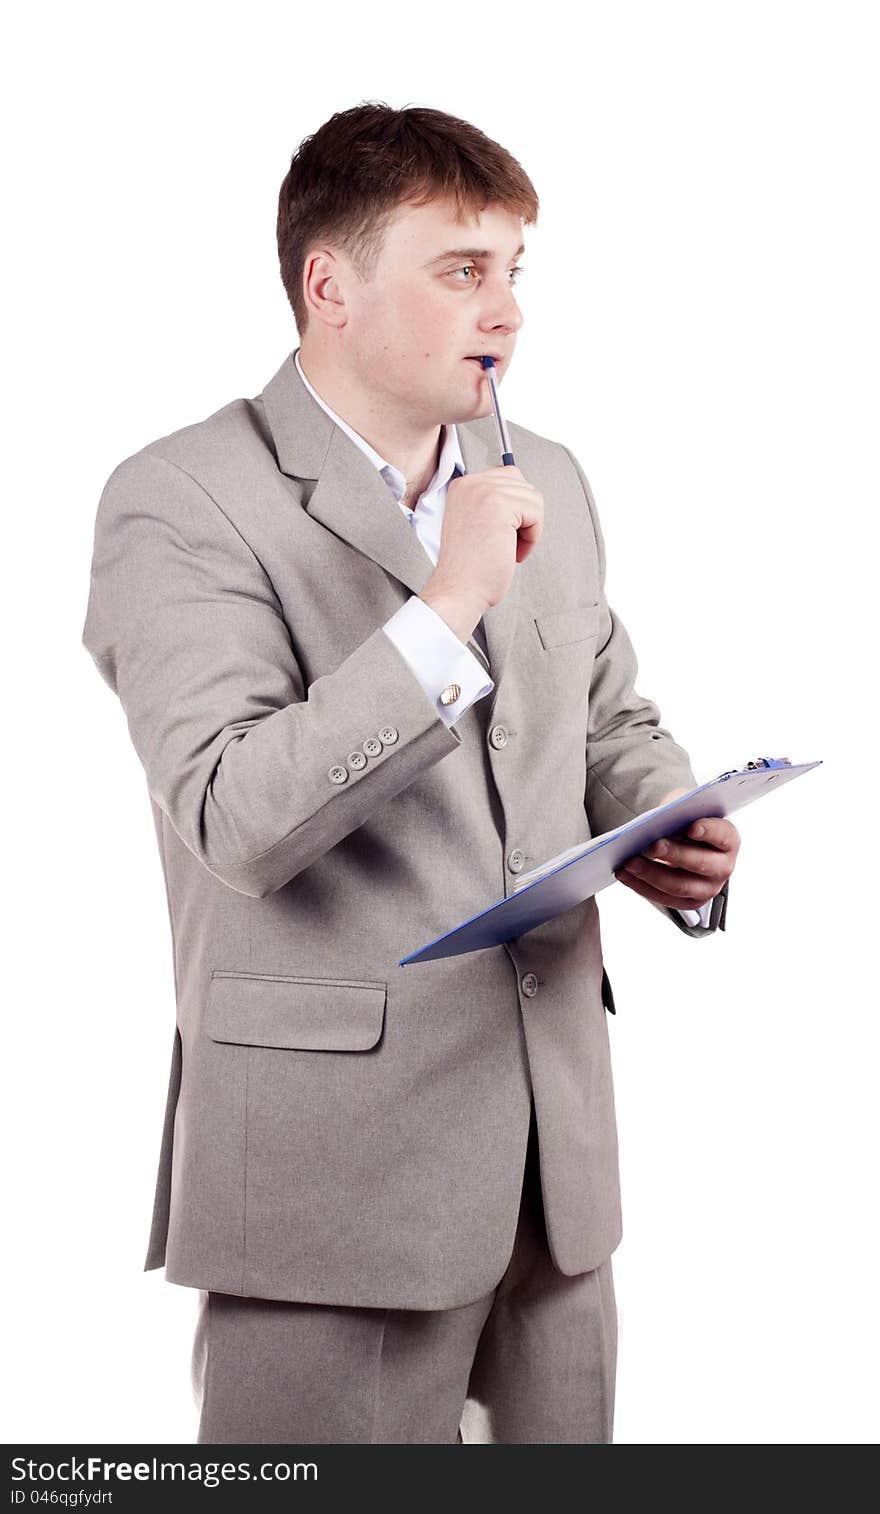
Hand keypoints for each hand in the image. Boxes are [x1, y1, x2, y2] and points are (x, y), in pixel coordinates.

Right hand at [420, 465, 544, 640]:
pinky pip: (536, 513)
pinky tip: (512, 552)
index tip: (501, 532)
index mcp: (463, 486)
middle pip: (524, 485)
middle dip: (523, 517)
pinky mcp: (499, 506)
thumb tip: (524, 494)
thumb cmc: (469, 567)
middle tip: (506, 543)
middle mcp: (471, 484)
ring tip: (507, 548)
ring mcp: (483, 492)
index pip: (508, 476)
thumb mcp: (476, 522)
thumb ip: (493, 503)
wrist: (458, 590)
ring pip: (533, 499)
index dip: (515, 509)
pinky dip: (532, 538)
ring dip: (528, 529)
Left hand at [613, 788, 739, 910]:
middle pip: (700, 864)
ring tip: (629, 862)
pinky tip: (624, 874)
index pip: (722, 835)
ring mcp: (707, 888)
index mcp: (728, 840)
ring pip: (679, 886)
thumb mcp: (684, 809)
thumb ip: (678, 809)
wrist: (684, 845)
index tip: (691, 827)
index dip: (708, 830)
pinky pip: (664, 899)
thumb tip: (659, 819)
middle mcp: (723, 867)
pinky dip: (641, 886)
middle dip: (674, 855)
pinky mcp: (689, 902)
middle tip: (651, 846)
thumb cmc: (685, 823)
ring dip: (651, 874)